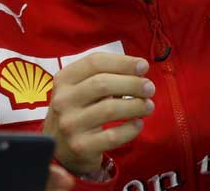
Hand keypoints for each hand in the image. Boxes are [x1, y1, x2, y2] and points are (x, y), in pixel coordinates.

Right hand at [43, 53, 154, 175]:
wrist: (59, 147)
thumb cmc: (76, 111)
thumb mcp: (78, 89)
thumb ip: (102, 76)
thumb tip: (138, 69)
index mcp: (63, 80)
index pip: (94, 62)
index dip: (122, 62)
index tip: (143, 66)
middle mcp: (63, 100)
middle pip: (102, 84)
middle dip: (132, 83)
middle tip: (150, 88)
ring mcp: (71, 124)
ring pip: (110, 109)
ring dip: (135, 105)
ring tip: (148, 106)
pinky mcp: (81, 146)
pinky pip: (113, 136)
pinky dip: (131, 129)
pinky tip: (138, 124)